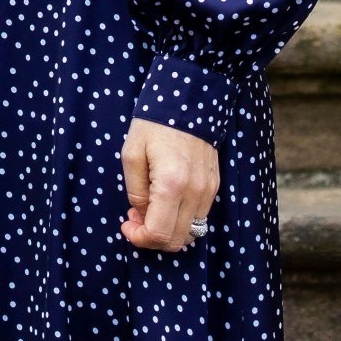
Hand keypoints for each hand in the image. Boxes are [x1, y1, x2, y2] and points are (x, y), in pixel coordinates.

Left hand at [119, 116, 217, 252]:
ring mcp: (208, 191)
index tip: (127, 224)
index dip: (140, 238)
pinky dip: (180, 219)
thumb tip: (141, 215)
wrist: (188, 100)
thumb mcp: (132, 154)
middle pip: (176, 240)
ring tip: (149, 208)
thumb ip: (135, 190)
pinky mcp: (214, 186)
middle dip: (152, 237)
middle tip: (135, 217)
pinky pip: (198, 217)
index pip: (159, 233)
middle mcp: (195, 193)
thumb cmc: (154, 124)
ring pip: (190, 232)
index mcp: (171, 185)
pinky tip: (166, 201)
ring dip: (167, 229)